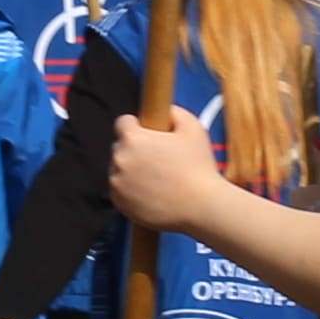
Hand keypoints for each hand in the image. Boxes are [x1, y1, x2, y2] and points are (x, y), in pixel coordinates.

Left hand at [106, 110, 227, 232]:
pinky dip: (131, 189)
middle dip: (134, 149)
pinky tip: (152, 191)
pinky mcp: (119, 204)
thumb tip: (164, 110)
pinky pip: (120, 190)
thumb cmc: (199, 166)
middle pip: (120, 147)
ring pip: (118, 169)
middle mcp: (119, 160)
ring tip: (157, 177)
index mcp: (133, 139)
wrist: (202, 207)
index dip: (137, 125)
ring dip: (131, 169)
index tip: (148, 133)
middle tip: (158, 158)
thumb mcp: (193, 127)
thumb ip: (174, 112)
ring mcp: (117, 184)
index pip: (123, 123)